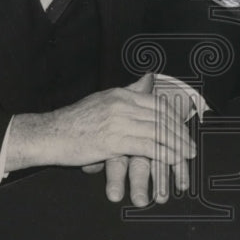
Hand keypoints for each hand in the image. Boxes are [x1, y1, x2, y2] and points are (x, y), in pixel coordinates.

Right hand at [82, 87, 192, 205]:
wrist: (48, 134)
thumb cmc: (73, 122)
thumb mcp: (103, 100)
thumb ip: (128, 91)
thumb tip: (149, 78)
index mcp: (120, 94)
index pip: (157, 104)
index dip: (175, 118)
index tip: (184, 131)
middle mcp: (121, 104)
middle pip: (161, 117)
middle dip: (180, 133)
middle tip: (191, 146)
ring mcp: (117, 121)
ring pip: (157, 131)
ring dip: (176, 145)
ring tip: (187, 156)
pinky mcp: (112, 140)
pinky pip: (146, 146)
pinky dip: (163, 154)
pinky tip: (172, 161)